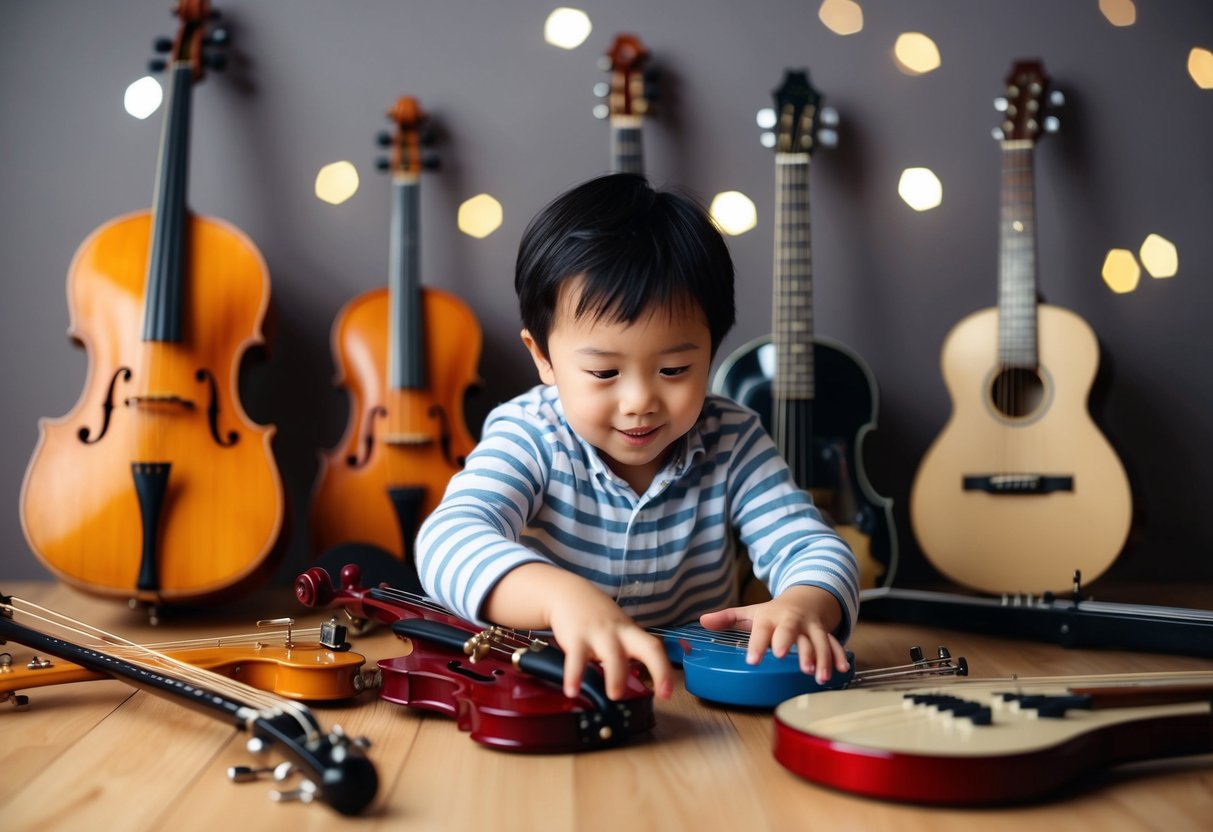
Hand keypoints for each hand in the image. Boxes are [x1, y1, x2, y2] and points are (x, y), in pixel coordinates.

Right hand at [483, 563, 672, 700]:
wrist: (568, 594)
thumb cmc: (597, 618)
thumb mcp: (618, 630)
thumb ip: (628, 651)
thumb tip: (638, 681)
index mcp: (632, 634)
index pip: (655, 648)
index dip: (664, 670)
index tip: (667, 693)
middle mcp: (620, 634)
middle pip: (647, 648)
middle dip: (658, 669)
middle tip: (660, 696)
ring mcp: (599, 634)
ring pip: (613, 654)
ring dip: (616, 675)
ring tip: (614, 695)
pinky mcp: (576, 637)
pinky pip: (576, 659)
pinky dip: (574, 675)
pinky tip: (572, 691)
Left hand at [698, 585, 848, 683]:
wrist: (807, 598)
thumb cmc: (775, 612)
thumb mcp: (751, 612)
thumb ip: (727, 619)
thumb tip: (702, 621)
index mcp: (770, 617)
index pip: (761, 630)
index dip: (757, 645)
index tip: (752, 660)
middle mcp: (792, 621)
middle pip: (791, 630)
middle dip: (789, 643)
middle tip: (784, 658)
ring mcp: (811, 627)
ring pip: (816, 640)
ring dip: (818, 657)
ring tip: (818, 676)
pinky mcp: (825, 634)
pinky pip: (834, 645)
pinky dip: (839, 657)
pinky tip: (842, 671)